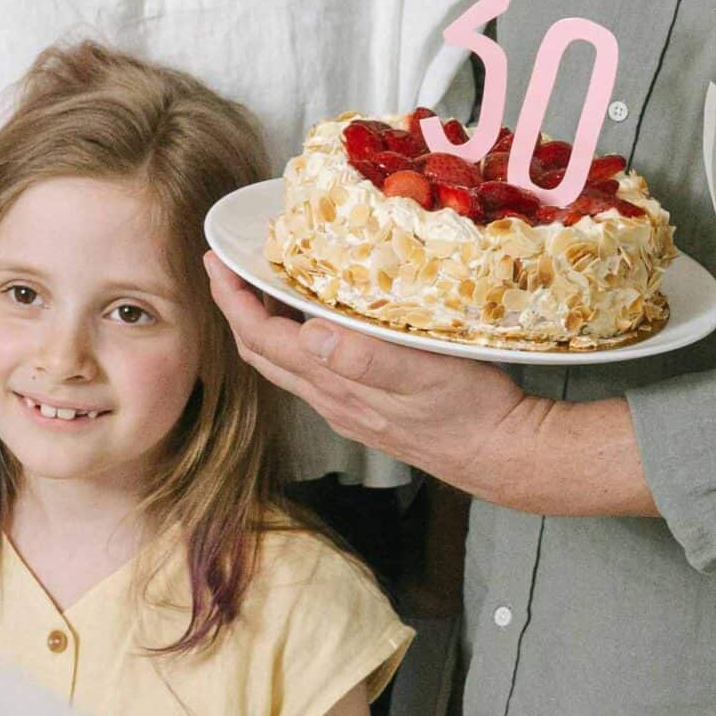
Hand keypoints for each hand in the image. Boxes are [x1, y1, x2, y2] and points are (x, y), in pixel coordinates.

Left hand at [205, 252, 528, 494]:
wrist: (498, 452)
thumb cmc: (470, 408)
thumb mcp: (426, 373)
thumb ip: (367, 358)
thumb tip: (310, 335)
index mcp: (338, 384)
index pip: (265, 339)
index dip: (234, 301)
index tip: (216, 262)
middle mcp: (332, 399)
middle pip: (261, 354)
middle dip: (236, 310)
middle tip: (228, 268)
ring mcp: (347, 408)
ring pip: (284, 366)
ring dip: (262, 327)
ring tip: (263, 287)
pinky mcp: (364, 411)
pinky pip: (311, 374)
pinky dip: (293, 344)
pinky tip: (312, 324)